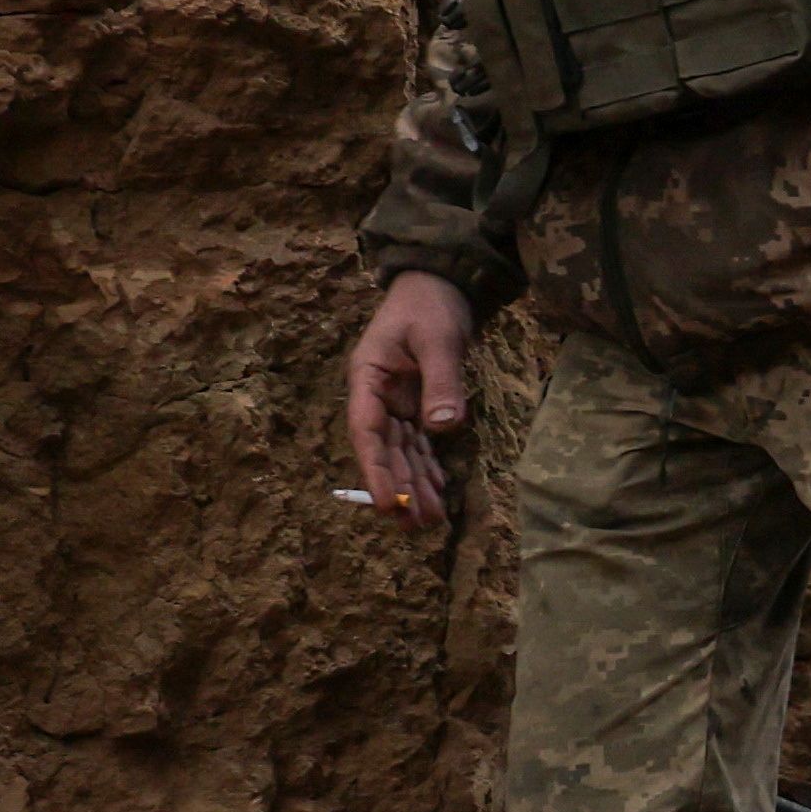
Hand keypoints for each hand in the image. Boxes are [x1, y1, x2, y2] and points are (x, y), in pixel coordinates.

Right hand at [346, 274, 478, 523]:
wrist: (441, 284)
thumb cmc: (431, 305)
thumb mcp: (438, 338)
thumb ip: (441, 381)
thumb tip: (443, 428)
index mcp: (367, 379)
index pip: (367, 433)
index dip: (376, 471)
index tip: (389, 503)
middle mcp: (377, 396)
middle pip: (385, 450)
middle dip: (400, 488)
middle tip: (416, 527)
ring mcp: (397, 401)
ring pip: (403, 451)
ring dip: (416, 484)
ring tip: (432, 521)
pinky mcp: (418, 402)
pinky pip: (420, 441)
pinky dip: (429, 465)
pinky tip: (439, 491)